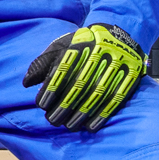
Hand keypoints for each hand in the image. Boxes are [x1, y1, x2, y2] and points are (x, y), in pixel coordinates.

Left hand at [22, 23, 146, 130]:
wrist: (119, 33)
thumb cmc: (84, 45)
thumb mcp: (62, 46)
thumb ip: (44, 62)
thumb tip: (27, 83)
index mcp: (80, 43)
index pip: (63, 68)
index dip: (51, 88)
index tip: (42, 104)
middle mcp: (99, 51)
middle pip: (80, 83)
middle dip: (64, 105)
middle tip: (52, 120)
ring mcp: (118, 62)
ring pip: (97, 92)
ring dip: (82, 113)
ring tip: (69, 126)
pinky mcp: (132, 72)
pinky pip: (117, 97)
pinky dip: (103, 114)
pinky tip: (90, 126)